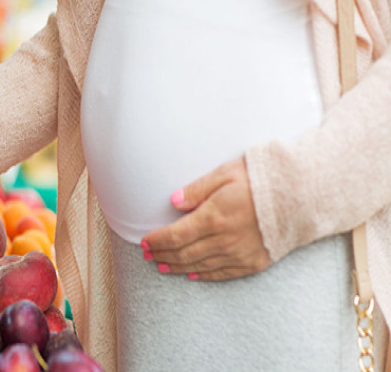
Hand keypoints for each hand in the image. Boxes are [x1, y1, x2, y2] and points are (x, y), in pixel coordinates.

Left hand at [140, 157, 271, 280]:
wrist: (303, 195)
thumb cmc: (262, 178)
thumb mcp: (225, 173)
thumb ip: (197, 189)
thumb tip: (173, 201)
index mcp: (214, 217)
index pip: (175, 235)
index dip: (157, 240)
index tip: (144, 242)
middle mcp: (224, 240)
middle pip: (184, 253)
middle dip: (162, 254)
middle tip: (148, 255)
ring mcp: (240, 253)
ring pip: (200, 265)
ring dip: (178, 266)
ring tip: (162, 265)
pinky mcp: (255, 262)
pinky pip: (223, 273)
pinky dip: (204, 274)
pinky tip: (193, 274)